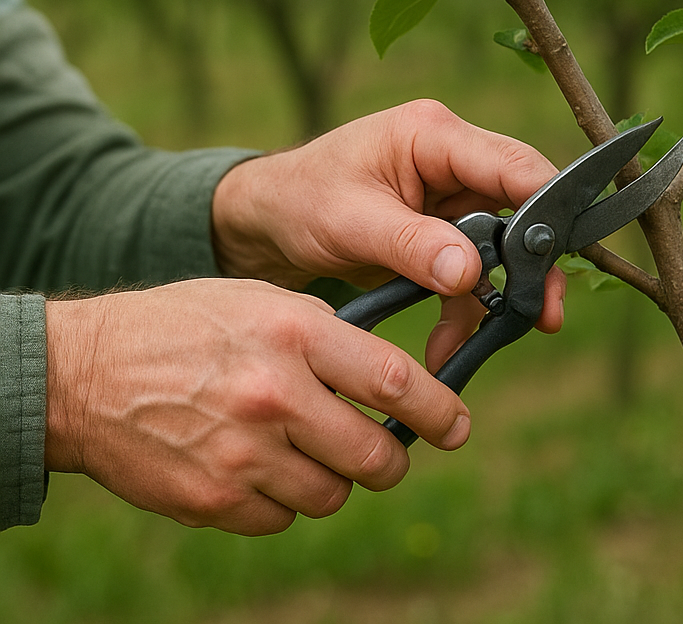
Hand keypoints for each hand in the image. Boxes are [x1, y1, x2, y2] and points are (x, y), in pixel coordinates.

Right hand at [45, 278, 472, 534]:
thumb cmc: (187, 326)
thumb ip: (330, 335)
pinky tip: (260, 465)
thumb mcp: (263, 302)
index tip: (457, 425)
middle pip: (374, 455)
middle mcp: (274, 394)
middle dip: (394, 460)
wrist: (87, 373)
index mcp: (294, 334)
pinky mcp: (214, 500)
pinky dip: (284, 499)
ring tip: (308, 449)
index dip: (441, 410)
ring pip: (332, 494)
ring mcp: (243, 454)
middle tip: (390, 453)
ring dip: (335, 479)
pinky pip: (282, 517)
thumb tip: (392, 378)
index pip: (394, 381)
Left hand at [211, 99, 565, 359]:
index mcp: (433, 136)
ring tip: (509, 335)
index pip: (512, 163)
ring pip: (505, 245)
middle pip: (522, 205)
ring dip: (504, 294)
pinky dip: (467, 310)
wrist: (267, 222)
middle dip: (535, 262)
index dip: (547, 204)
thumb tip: (471, 271)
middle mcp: (452, 159)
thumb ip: (411, 244)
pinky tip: (447, 346)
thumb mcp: (349, 221)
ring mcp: (450, 197)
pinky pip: (473, 272)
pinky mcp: (441, 233)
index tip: (561, 255)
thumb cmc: (300, 200)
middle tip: (547, 313)